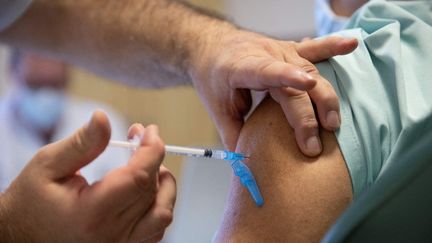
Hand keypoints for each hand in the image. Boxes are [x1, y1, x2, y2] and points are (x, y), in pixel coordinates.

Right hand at [0, 111, 175, 242]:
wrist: (19, 238)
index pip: (139, 178)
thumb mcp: (47, 165)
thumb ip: (81, 143)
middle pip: (152, 191)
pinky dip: (158, 205)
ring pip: (162, 213)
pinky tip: (145, 189)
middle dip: (154, 157)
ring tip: (147, 164)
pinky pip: (155, 229)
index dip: (151, 149)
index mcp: (92, 214)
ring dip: (163, 184)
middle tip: (139, 138)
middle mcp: (111, 235)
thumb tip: (104, 118)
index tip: (148, 130)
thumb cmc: (30, 202)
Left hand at [190, 29, 356, 155]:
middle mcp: (264, 54)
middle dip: (307, 115)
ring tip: (333, 124)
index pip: (267, 71)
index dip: (288, 77)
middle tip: (313, 146)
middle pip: (294, 83)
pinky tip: (351, 45)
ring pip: (311, 70)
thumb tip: (250, 164)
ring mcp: (279, 50)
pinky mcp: (289, 50)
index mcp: (241, 66)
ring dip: (325, 97)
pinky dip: (333, 47)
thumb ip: (233, 134)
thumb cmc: (213, 78)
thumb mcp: (217, 109)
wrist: (213, 48)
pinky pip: (314, 49)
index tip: (308, 85)